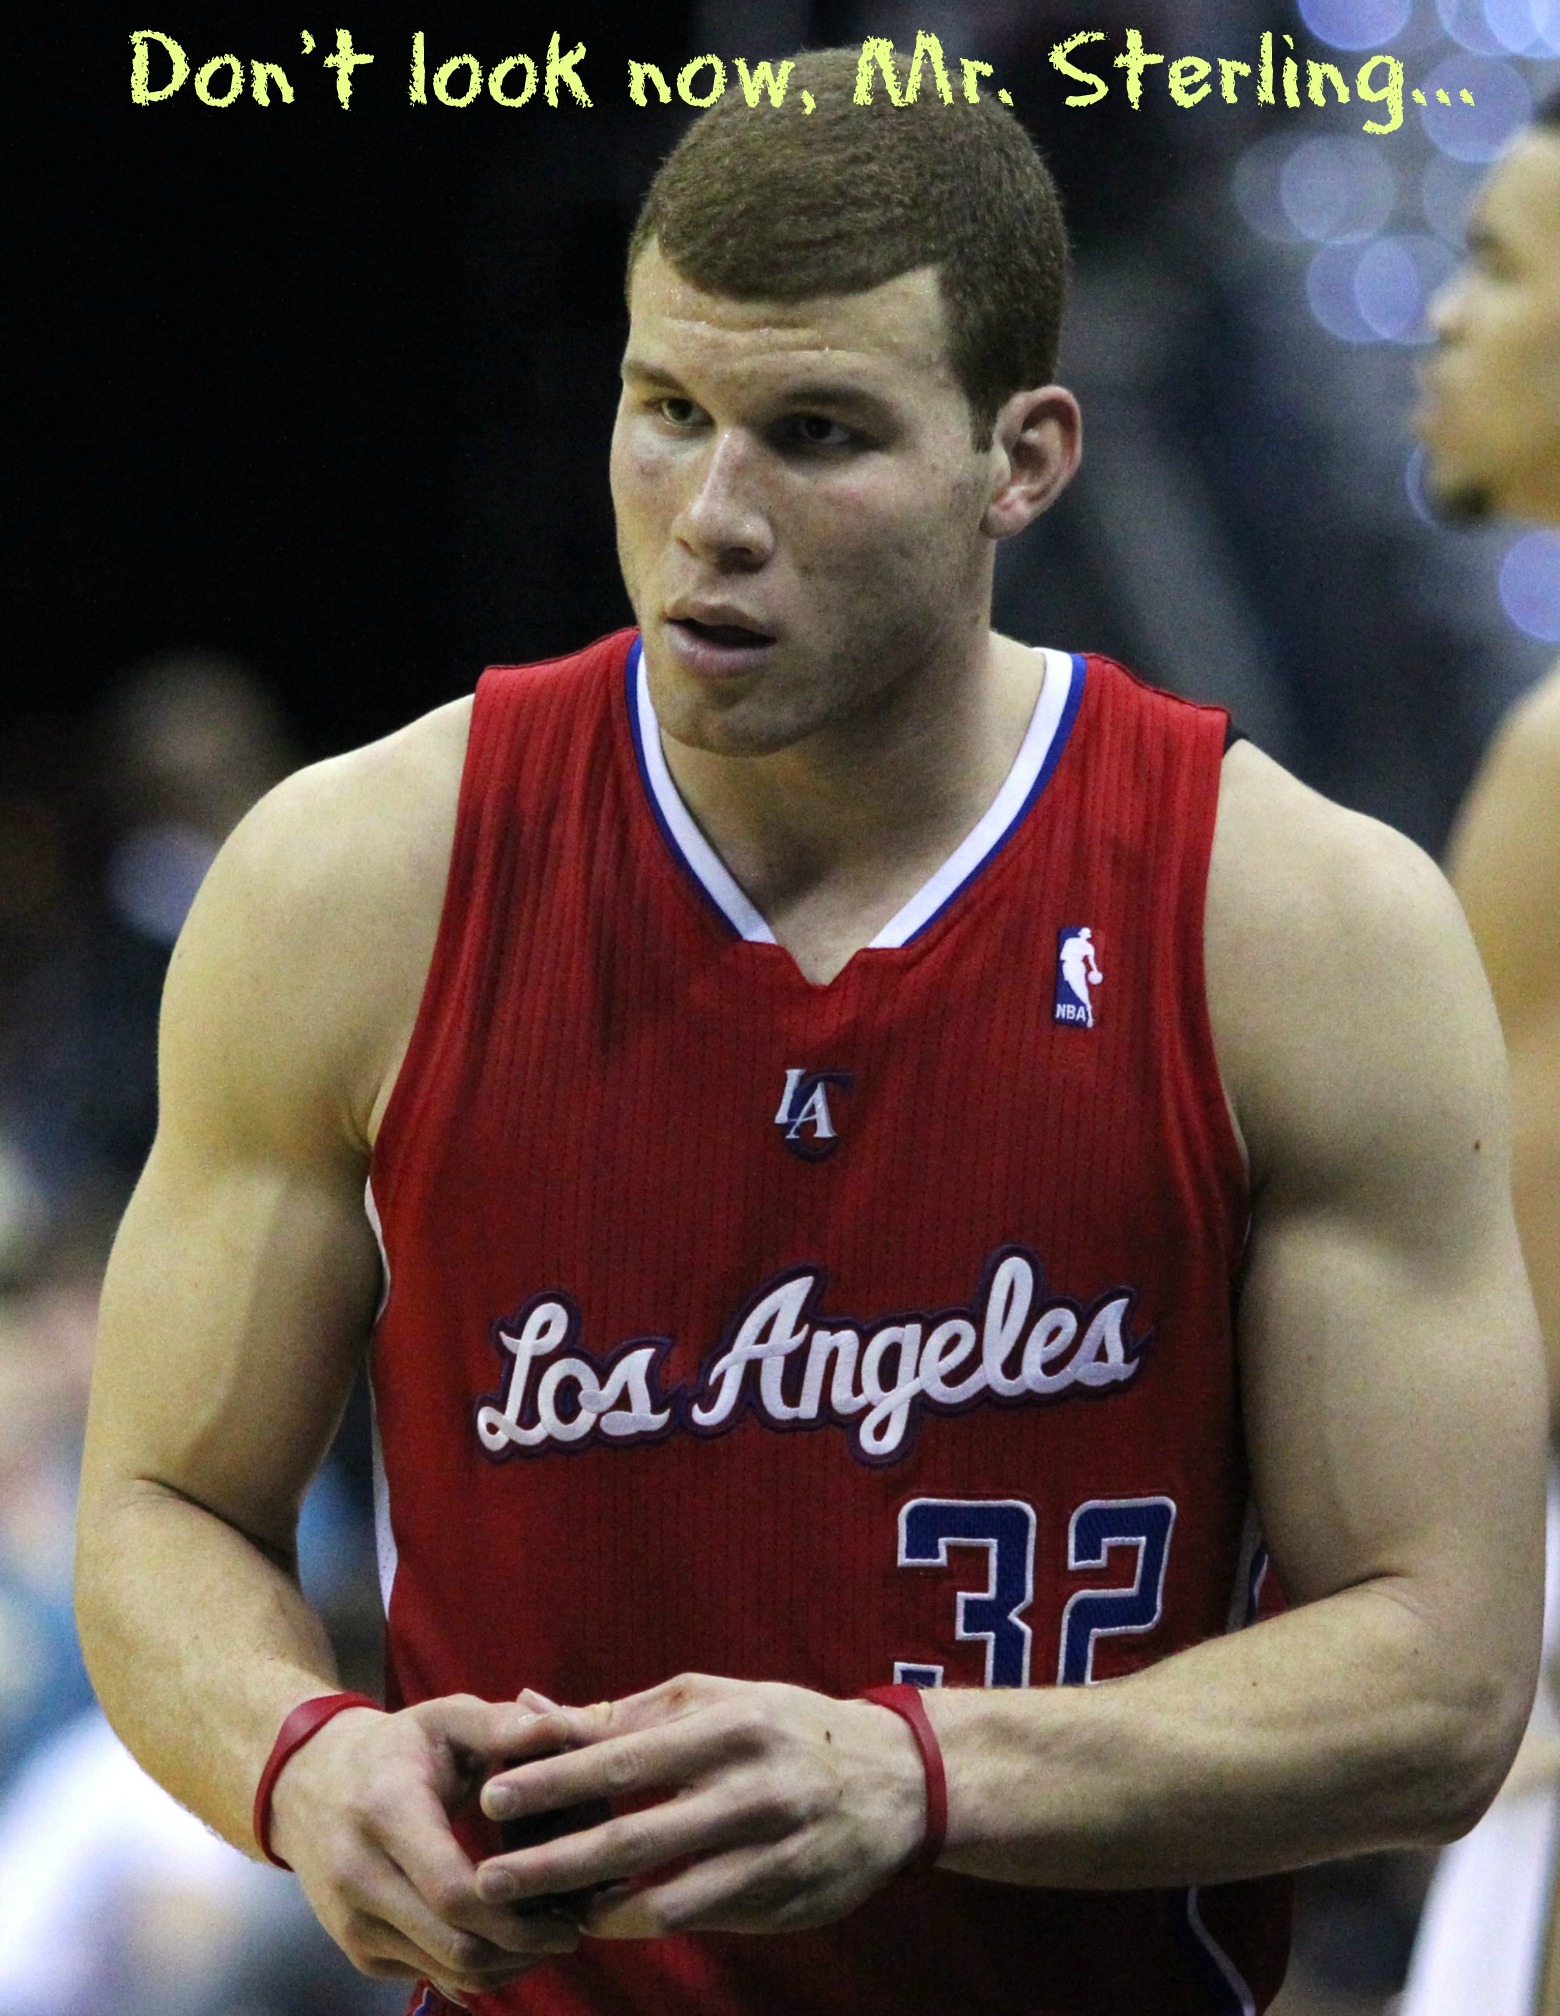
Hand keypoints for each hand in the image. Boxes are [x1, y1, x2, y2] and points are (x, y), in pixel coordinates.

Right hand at [267, 1693, 581, 2004]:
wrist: (309, 1783)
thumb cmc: (395, 1747)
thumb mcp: (444, 1718)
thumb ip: (501, 1724)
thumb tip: (564, 1729)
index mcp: (385, 1813)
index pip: (453, 1890)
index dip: (516, 1910)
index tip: (570, 1906)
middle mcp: (360, 1877)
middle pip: (455, 1943)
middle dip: (523, 1945)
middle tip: (571, 1928)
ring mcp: (353, 1923)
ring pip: (447, 1971)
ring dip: (507, 1964)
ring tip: (548, 1934)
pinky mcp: (358, 1951)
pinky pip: (430, 1977)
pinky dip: (477, 1968)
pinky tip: (509, 1938)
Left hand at [472, 1674, 927, 1937]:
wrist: (899, 1780)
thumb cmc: (785, 1726)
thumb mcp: (717, 1699)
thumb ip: (629, 1715)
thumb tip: (536, 1713)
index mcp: (733, 1726)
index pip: (624, 1756)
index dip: (555, 1779)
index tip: (493, 1794)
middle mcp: (753, 1791)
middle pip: (634, 1837)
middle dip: (551, 1862)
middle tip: (487, 1879)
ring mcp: (772, 1855)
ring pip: (665, 1900)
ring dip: (595, 1910)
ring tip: (542, 1912)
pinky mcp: (784, 1904)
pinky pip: (700, 1922)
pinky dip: (646, 1924)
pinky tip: (607, 1919)